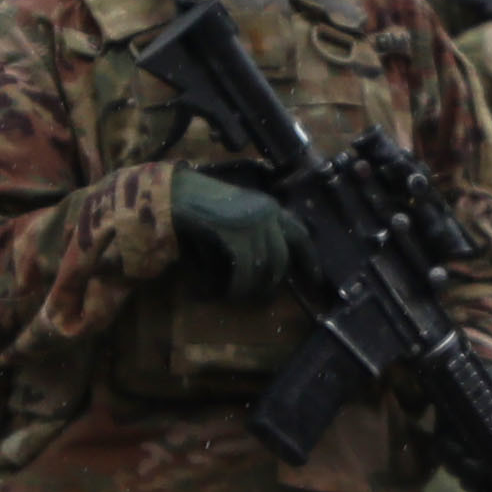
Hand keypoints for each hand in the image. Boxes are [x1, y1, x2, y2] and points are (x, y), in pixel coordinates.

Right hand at [171, 168, 300, 300]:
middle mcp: (268, 214)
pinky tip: (227, 293)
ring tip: (238, 296)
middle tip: (264, 298)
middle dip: (273, 281)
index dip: (308, 260)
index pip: (300, 235)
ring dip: (250, 287)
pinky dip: (236, 286)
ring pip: (263, 267)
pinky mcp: (237, 235)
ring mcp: (253, 224)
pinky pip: (244, 270)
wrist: (176, 193)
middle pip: (281, 258)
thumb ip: (253, 236)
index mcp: (270, 207)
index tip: (315, 281)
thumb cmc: (201, 203)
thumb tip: (263, 270)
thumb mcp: (235, 215)